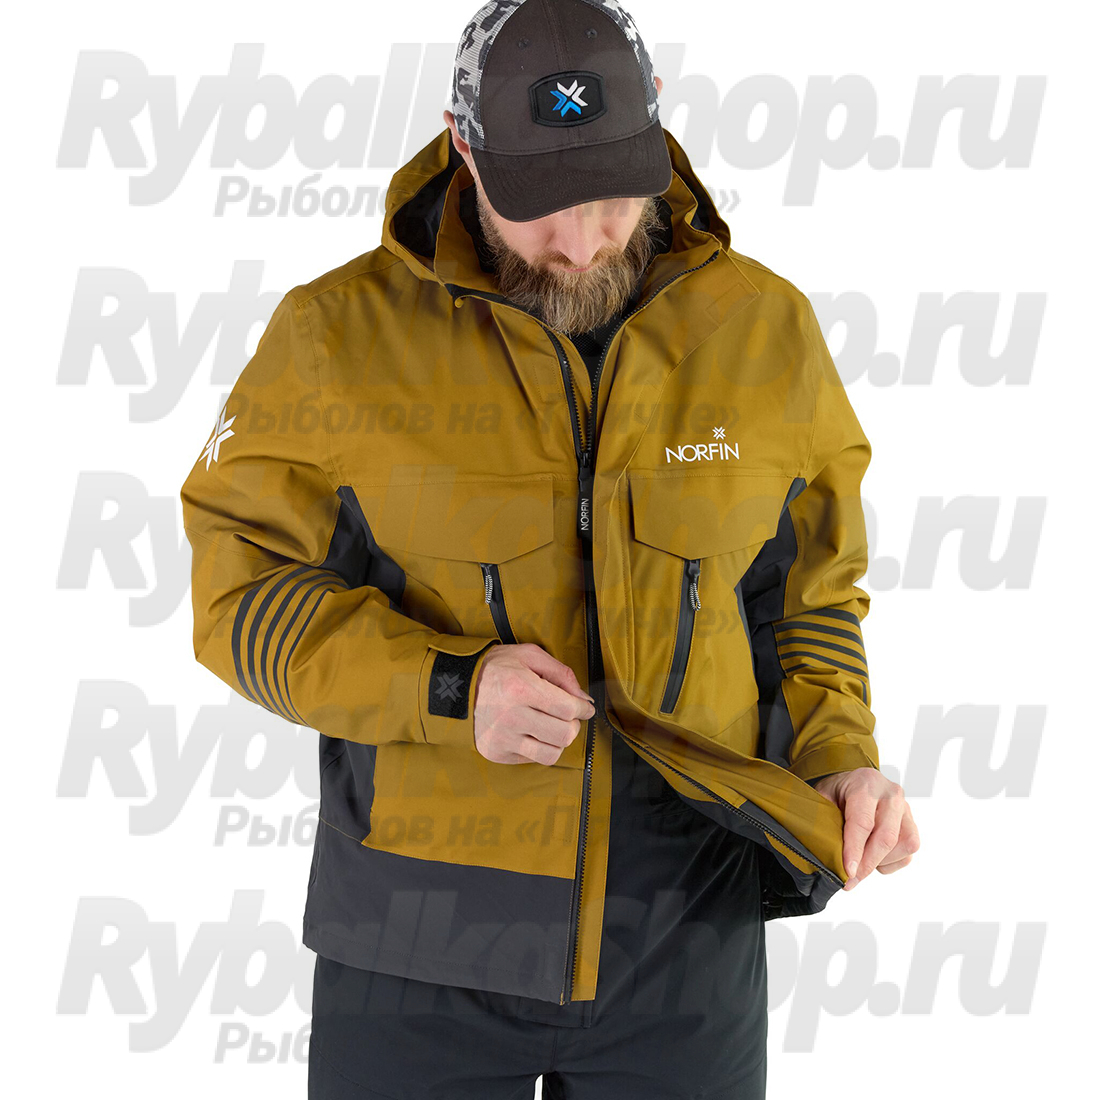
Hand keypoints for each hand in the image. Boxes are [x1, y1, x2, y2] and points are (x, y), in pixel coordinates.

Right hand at [472, 643, 594, 764]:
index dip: (583, 709)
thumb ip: (561, 673)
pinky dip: (539, 747)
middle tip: (566, 716)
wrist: (455, 687)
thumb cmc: (495, 668)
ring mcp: (502, 738)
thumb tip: (584, 700)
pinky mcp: (497, 752)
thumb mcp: (528, 656)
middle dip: (573, 724)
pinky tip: (532, 732)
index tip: (585, 708)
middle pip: (564, 734)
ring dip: (558, 740)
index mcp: (519, 688)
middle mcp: (511, 716)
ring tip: (551, 726)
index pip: (567, 708)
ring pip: (552, 753)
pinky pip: (533, 759)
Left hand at [811, 768, 919, 889]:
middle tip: (850, 880)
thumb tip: (823, 856)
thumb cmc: (839, 791)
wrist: (856, 782)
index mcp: (866, 784)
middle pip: (886, 837)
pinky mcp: (912, 825)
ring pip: (903, 846)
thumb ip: (824, 820)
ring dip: (880, 862)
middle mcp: (891, 795)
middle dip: (867, 863)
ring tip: (861, 863)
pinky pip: (908, 853)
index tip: (848, 871)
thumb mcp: (824, 797)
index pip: (863, 821)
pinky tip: (873, 858)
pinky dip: (890, 863)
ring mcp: (905, 810)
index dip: (855, 849)